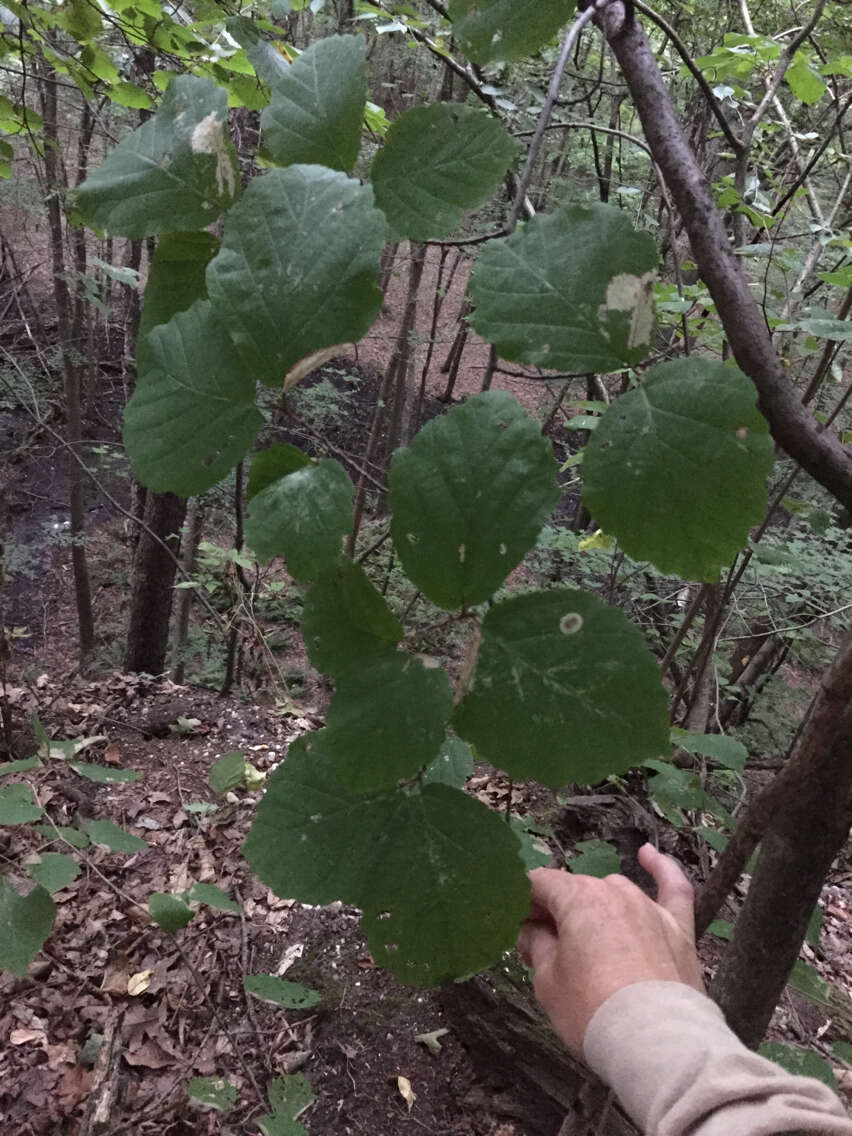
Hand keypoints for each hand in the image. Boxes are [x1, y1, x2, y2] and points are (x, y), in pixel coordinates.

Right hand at [516, 844, 704, 1057]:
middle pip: (576, 891)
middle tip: (545, 950)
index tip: (518, 928)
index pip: (540, 884)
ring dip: (595, 908)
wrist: (657, 1045)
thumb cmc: (593, 1012)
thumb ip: (537, 947)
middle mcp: (615, 892)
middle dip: (557, 913)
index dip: (523, 903)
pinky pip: (672, 887)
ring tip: (585, 943)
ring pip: (613, 893)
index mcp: (578, 898)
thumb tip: (533, 931)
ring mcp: (650, 908)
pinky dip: (661, 869)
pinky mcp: (679, 928)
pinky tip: (648, 855)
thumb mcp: (548, 983)